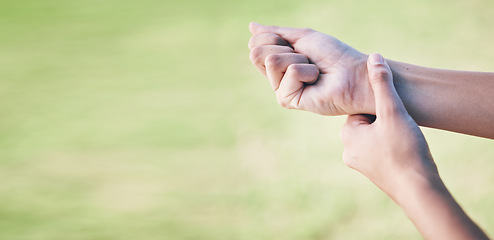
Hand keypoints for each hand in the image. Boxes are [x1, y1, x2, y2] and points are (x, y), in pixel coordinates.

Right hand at [248, 22, 372, 115]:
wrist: (352, 73)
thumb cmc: (333, 55)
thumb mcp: (301, 36)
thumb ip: (275, 33)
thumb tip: (251, 26)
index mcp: (277, 60)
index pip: (256, 43)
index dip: (275, 37)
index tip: (296, 44)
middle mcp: (275, 75)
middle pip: (257, 53)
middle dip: (284, 47)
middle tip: (305, 57)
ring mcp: (279, 88)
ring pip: (272, 61)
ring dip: (298, 59)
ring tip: (313, 70)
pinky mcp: (287, 100)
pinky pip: (289, 73)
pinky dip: (306, 71)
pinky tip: (315, 80)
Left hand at [340, 53, 437, 198]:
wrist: (417, 188)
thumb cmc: (404, 149)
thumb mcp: (393, 111)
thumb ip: (383, 84)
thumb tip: (374, 57)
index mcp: (347, 133)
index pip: (362, 108)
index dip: (383, 109)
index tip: (395, 115)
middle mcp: (348, 150)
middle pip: (369, 122)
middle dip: (386, 121)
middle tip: (402, 129)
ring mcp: (360, 164)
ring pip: (376, 136)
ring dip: (390, 133)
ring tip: (404, 140)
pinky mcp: (373, 174)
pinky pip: (381, 151)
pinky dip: (392, 147)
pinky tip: (404, 151)